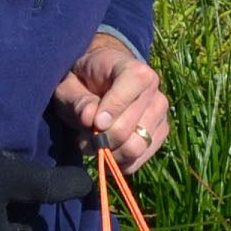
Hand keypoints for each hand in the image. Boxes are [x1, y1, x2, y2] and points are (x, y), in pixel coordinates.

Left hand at [52, 36, 169, 173]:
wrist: (99, 85)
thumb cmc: (82, 83)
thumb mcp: (70, 86)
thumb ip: (78, 101)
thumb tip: (90, 118)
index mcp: (135, 70)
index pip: (133, 85)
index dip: (112, 108)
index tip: (93, 121)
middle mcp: (154, 91)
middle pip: (127, 129)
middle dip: (101, 138)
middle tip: (84, 136)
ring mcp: (160, 115)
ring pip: (135, 148)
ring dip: (108, 152)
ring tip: (93, 143)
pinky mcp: (160, 134)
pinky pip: (139, 159)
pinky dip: (118, 160)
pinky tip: (107, 150)